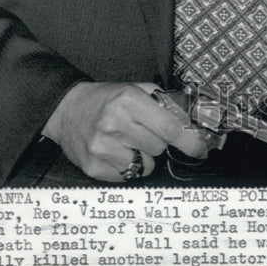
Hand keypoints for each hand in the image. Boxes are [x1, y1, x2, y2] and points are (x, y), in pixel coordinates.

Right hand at [42, 81, 207, 180]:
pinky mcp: (93, 168)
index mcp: (128, 101)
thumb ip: (161, 101)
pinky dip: (127, 167)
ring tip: (127, 142)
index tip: (200, 149)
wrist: (66, 109)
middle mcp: (114, 124)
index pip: (168, 127)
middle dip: (157, 142)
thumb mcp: (133, 89)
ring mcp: (102, 148)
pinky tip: (115, 152)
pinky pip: (127, 176)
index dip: (188, 141)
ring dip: (142, 157)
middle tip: (142, 132)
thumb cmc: (105, 99)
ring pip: (144, 166)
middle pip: (158, 147)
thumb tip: (189, 120)